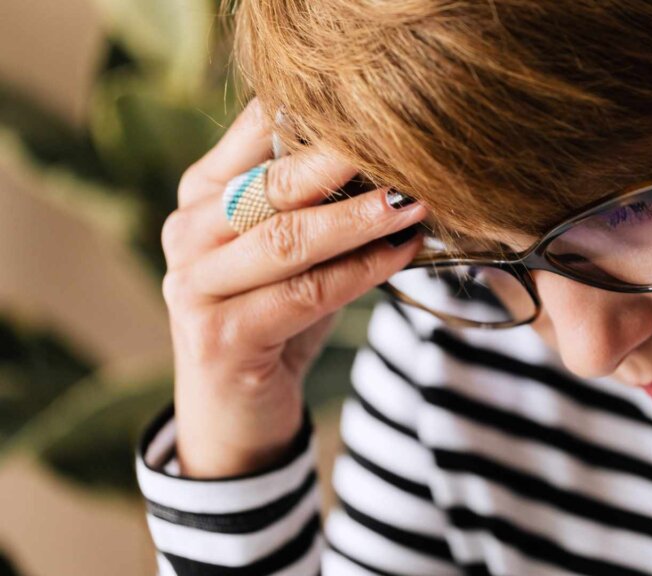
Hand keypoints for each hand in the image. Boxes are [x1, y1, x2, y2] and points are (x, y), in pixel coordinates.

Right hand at [162, 99, 425, 476]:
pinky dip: (360, 272)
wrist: (236, 411)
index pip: (253, 133)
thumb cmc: (274, 315)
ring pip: (288, 240)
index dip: (314, 113)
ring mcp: (194, 286)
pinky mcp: (219, 336)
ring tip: (411, 201)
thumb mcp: (292, 250)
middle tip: (404, 143)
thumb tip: (394, 155)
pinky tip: (401, 254)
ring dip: (358, 220)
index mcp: (201, 194)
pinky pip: (304, 294)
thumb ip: (318, 204)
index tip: (379, 102)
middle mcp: (187, 232)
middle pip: (271, 185)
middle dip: (341, 161)